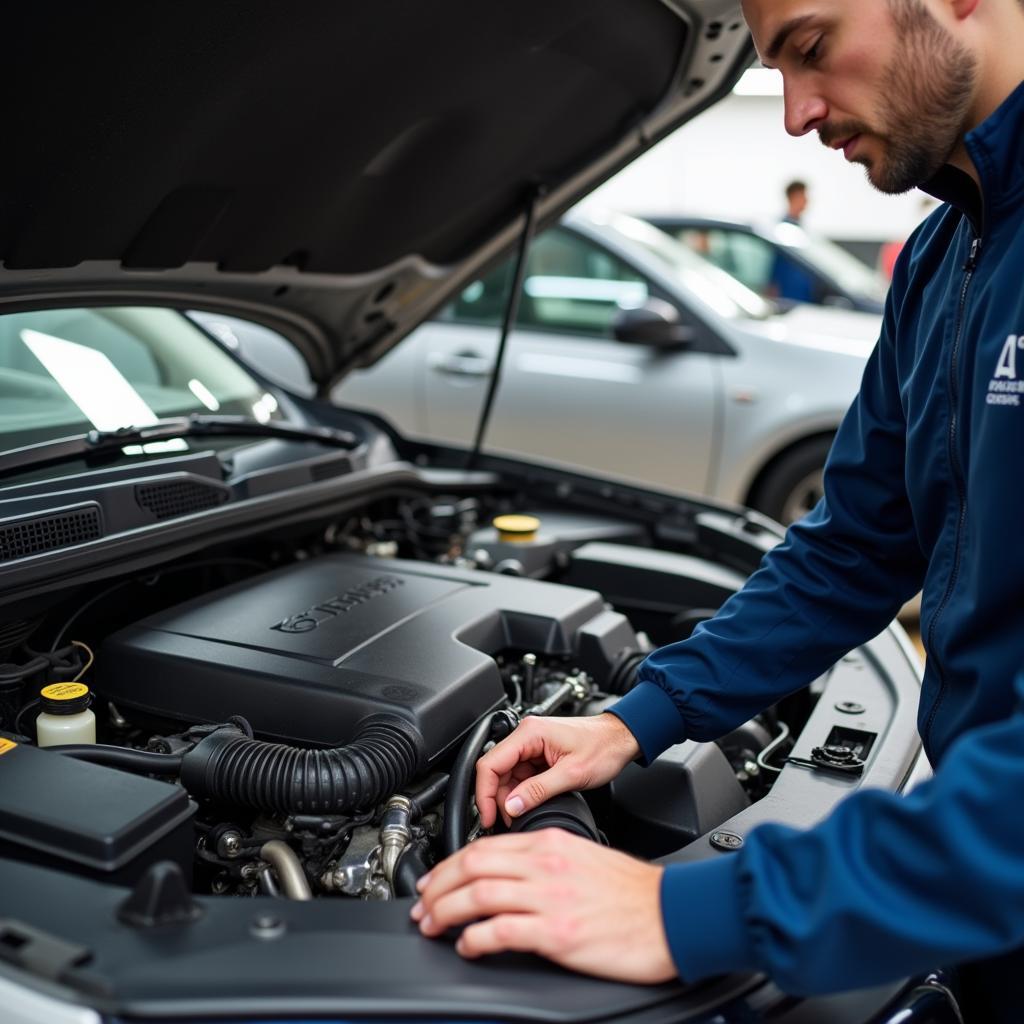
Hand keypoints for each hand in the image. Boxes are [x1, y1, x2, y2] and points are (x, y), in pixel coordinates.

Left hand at [411, 828, 675, 983]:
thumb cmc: (634, 893)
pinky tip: (468, 946)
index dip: (450, 865)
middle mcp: (546, 865)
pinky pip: (502, 931)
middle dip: (438, 886)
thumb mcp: (583, 859)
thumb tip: (509, 878)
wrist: (672, 913)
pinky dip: (476, 938)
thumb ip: (545, 862)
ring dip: (446, 911)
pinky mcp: (558, 932)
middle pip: (473, 866)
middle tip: (422, 905)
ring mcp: (550, 897)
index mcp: (551, 843)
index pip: (485, 846)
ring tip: (432, 925)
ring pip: (479, 894)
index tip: (435, 880)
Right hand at [475, 713, 639, 827]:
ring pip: (506, 774)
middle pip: (496, 770)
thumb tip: (512, 807)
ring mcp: (532, 745)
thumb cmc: (604, 747)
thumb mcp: (572, 774)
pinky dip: (520, 792)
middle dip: (497, 798)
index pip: (491, 763)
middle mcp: (527, 735)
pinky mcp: (538, 754)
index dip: (484, 793)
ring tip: (520, 815)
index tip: (487, 815)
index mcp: (530, 733)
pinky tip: (528, 804)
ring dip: (509, 797)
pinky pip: (520, 775)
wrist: (621, 738)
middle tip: (506, 821)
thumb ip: (538, 790)